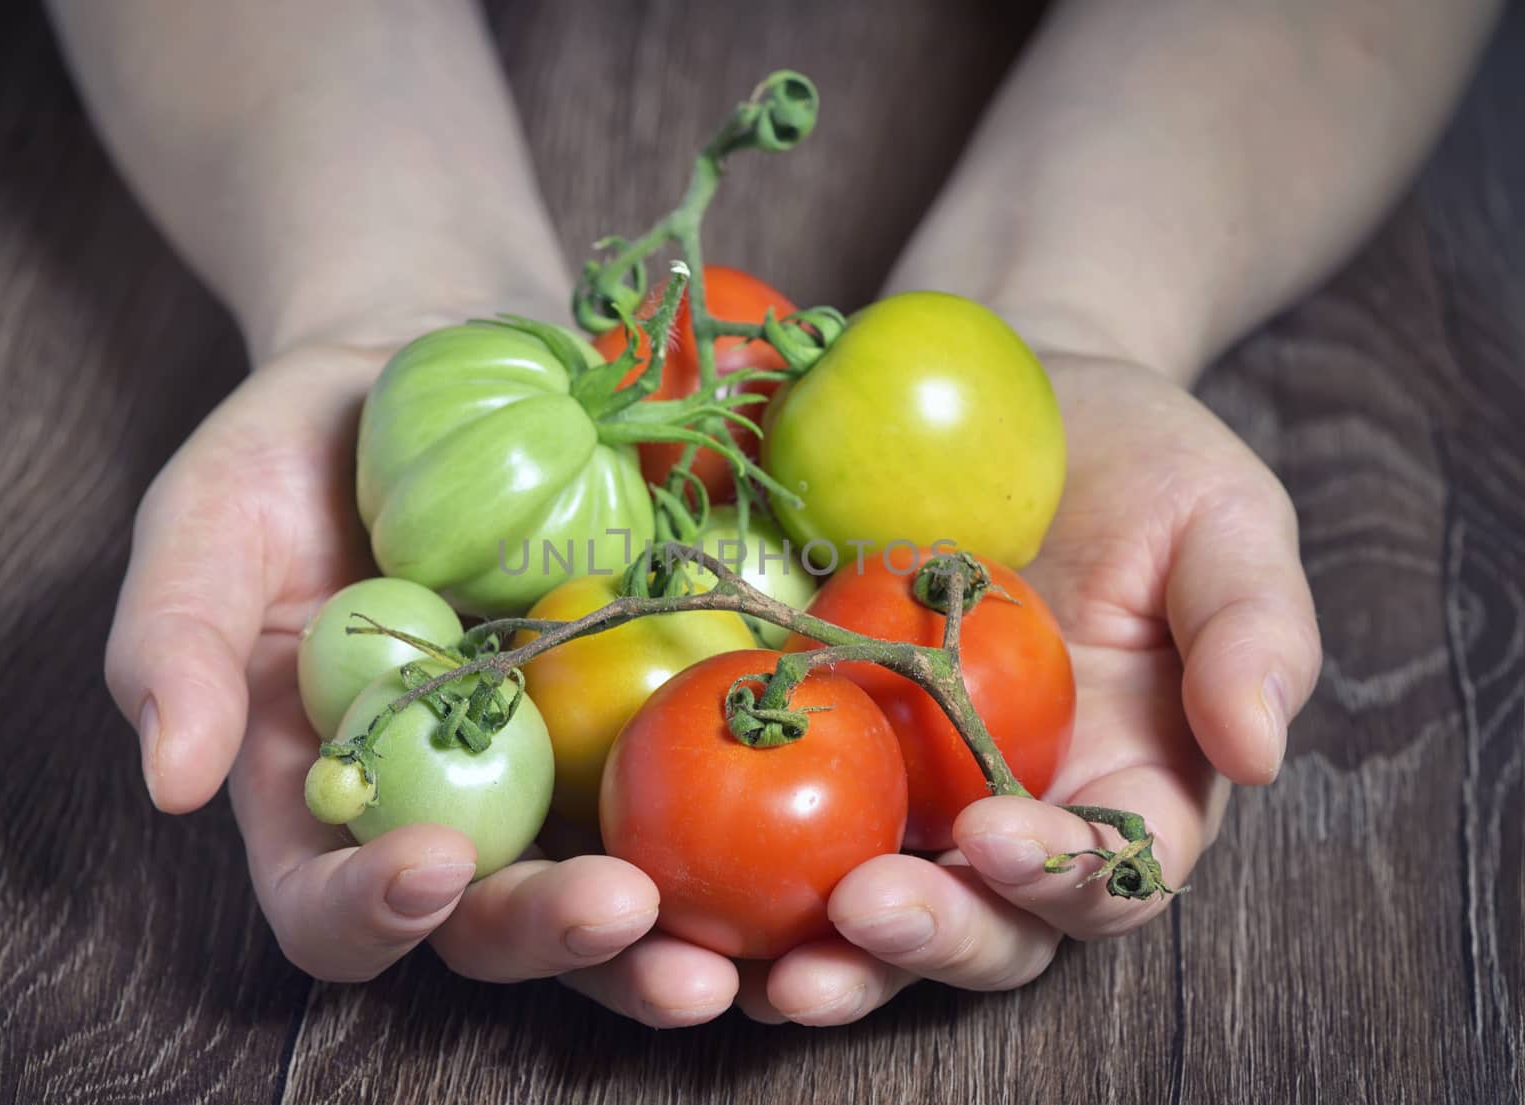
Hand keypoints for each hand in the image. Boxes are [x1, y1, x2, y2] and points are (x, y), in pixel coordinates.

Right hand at [106, 339, 728, 1020]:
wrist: (424, 361)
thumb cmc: (290, 450)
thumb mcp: (204, 522)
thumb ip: (171, 644)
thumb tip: (173, 783)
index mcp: (324, 797)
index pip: (331, 905)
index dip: (371, 914)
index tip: (428, 868)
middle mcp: (448, 808)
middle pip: (493, 921)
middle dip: (555, 937)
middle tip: (625, 918)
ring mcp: (556, 767)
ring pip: (611, 882)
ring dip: (669, 931)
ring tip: (735, 950)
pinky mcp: (645, 706)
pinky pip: (699, 775)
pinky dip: (746, 811)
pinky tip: (806, 803)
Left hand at [732, 353, 1321, 1024]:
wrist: (1016, 395)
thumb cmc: (1141, 462)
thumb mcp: (1224, 523)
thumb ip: (1254, 632)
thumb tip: (1261, 752)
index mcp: (1129, 787)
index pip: (1109, 873)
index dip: (1059, 877)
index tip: (998, 836)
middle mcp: (1020, 815)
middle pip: (988, 925)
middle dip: (932, 937)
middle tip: (863, 913)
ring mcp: (917, 793)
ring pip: (880, 913)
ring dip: (830, 953)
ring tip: (769, 967)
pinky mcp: (826, 749)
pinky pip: (784, 830)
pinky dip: (747, 878)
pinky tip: (686, 889)